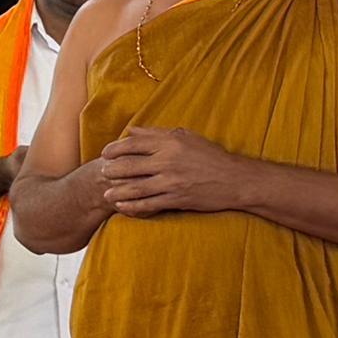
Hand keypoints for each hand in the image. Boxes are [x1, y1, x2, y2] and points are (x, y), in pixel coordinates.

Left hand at [91, 125, 247, 217]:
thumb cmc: (211, 156)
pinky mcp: (177, 199)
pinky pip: (149, 204)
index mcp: (170, 142)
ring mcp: (172, 181)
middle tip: (102, 173)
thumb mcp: (187, 137)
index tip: (105, 154)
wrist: (236, 180)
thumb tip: (132, 130)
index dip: (115, 149)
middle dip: (111, 170)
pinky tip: (122, 206)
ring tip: (106, 193)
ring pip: (136, 187)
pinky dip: (132, 206)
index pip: (133, 144)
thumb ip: (158, 133)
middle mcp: (168, 161)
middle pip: (130, 165)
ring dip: (117, 191)